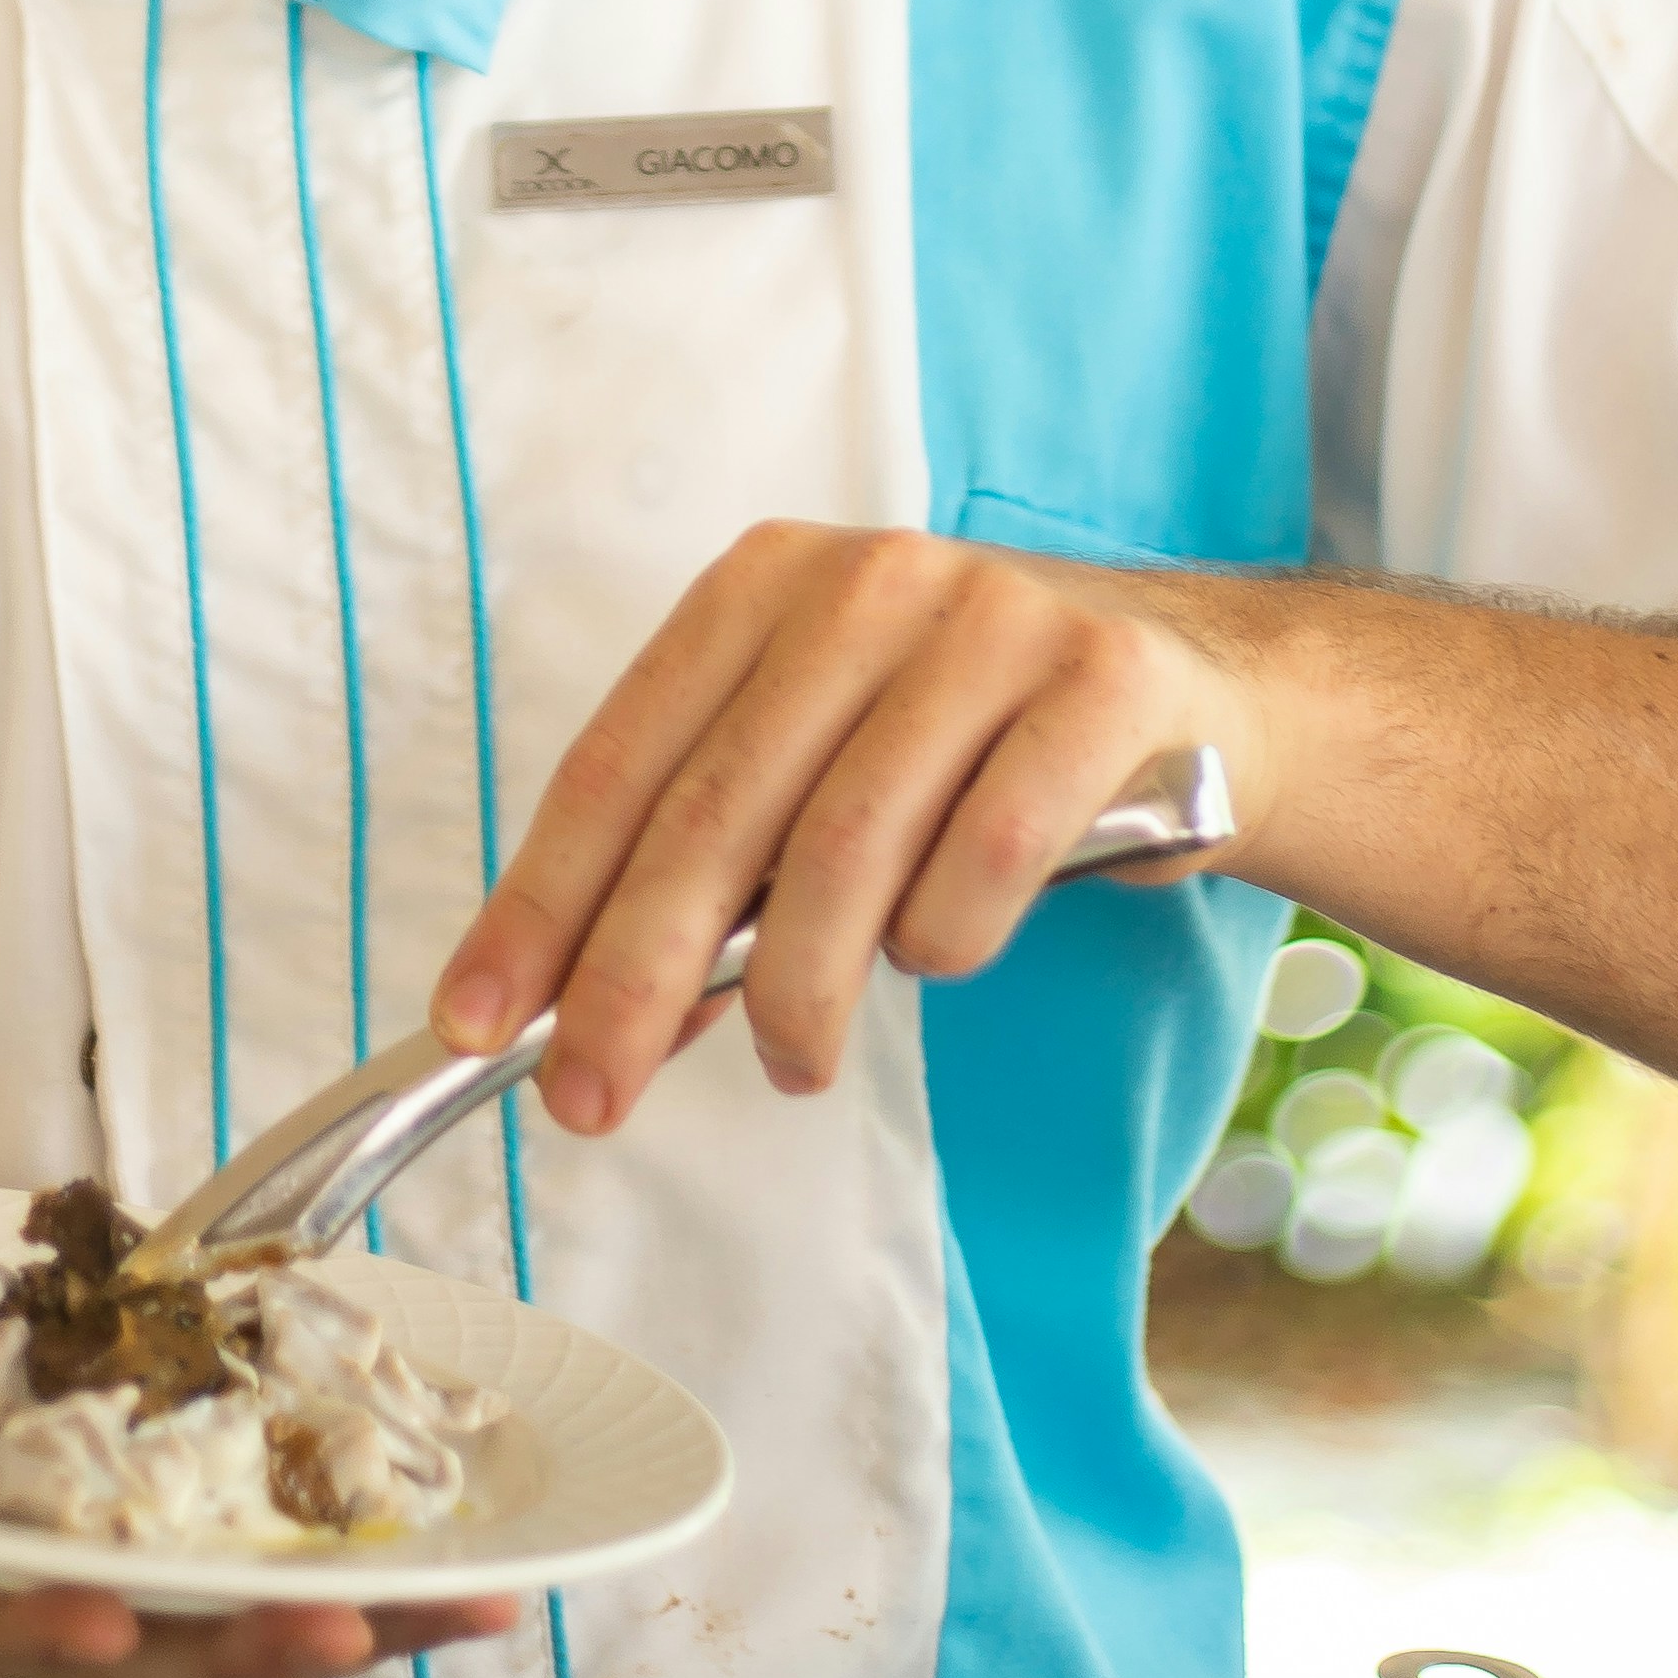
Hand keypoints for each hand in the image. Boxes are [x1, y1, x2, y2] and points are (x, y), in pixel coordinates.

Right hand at [0, 1446, 520, 1677]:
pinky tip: (451, 1576)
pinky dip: (352, 1590)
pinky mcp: (142, 1568)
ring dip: (341, 1631)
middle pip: (142, 1657)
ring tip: (464, 1608)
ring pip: (225, 1642)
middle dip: (252, 1649)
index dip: (36, 1632)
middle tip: (360, 1627)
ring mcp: (84, 1604)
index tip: (96, 1633)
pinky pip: (256, 1594)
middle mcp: (8, 1613)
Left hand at [431, 518, 1245, 1138]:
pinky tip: (936, 955)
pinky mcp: (1102, 682)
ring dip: (799, 991)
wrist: (1202, 695)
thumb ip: (720, 866)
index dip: (540, 901)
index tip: (476, 1025)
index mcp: (766, 582)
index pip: (620, 761)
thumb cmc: (972, 745)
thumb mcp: (827, 765)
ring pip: (845, 848)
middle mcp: (869, 580)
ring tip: (792, 1060)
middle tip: (590, 1098)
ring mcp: (992, 620)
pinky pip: (988, 854)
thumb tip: (591, 1013)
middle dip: (636, 979)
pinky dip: (944, 939)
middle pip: (714, 813)